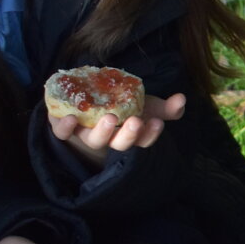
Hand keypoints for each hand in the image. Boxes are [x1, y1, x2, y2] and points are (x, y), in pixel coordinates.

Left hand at [49, 92, 185, 166]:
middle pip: (119, 145)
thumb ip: (165, 107)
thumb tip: (182, 99)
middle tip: (135, 122)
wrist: (83, 102)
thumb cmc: (119, 107)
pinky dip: (66, 128)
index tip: (157, 123)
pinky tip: (72, 118)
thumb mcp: (145, 105)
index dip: (149, 134)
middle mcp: (108, 139)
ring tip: (110, 119)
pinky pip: (62, 133)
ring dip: (102, 132)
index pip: (142, 140)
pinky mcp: (64, 128)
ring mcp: (85, 134)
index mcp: (129, 135)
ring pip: (94, 141)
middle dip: (128, 135)